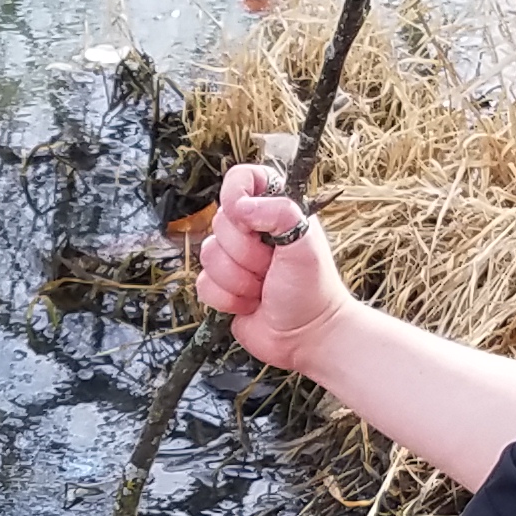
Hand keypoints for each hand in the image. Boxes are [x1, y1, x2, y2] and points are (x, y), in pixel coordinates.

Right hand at [197, 163, 354, 375]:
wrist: (307, 336)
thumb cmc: (312, 289)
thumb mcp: (304, 243)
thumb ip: (277, 212)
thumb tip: (240, 205)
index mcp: (274, 211)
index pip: (242, 179)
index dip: (236, 193)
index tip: (246, 216)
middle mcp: (251, 231)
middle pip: (218, 222)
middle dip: (245, 253)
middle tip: (271, 266)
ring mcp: (234, 259)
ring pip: (208, 256)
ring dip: (238, 279)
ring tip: (263, 288)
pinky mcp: (221, 287)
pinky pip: (203, 284)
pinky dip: (228, 298)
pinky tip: (251, 304)